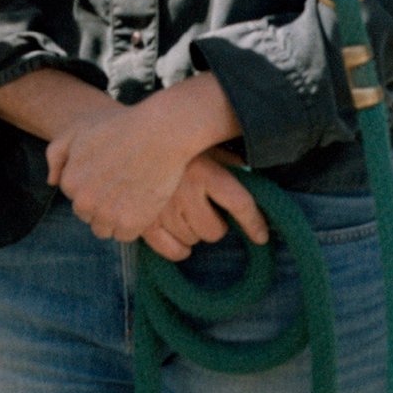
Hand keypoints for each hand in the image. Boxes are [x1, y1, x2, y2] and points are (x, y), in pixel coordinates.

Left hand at [46, 96, 208, 243]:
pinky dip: (133, 224)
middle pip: (89, 216)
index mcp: (69, 182)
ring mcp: (106, 214)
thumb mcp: (78, 130)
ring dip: (116, 217)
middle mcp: (83, 202)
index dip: (95, 187)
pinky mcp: (129, 224)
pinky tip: (141, 201)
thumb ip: (56, 154)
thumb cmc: (121, 128)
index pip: (77, 199)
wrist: (160, 132)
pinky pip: (124, 236)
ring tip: (132, 192)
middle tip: (123, 182)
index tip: (110, 172)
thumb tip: (52, 182)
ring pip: (105, 229)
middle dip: (103, 204)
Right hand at [137, 152, 269, 261]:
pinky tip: (180, 238)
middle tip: (208, 210)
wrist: (130, 141)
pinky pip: (171, 250)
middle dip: (216, 224)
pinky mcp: (142, 222)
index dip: (254, 223)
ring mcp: (161, 209)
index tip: (261, 236)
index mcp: (203, 169)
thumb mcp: (204, 144)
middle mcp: (183, 191)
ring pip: (192, 240)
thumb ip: (227, 158)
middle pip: (214, 230)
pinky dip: (179, 249)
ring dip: (194, 231)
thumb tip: (254, 169)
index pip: (239, 203)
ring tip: (187, 213)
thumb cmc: (174, 144)